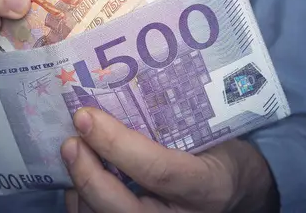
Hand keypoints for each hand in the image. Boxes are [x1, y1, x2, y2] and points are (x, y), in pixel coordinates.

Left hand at [60, 108, 277, 212]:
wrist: (235, 191)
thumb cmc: (219, 154)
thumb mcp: (209, 134)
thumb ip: (167, 124)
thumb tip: (110, 103)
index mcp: (206, 186)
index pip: (156, 170)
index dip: (115, 144)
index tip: (86, 117)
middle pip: (121, 208)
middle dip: (87, 174)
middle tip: (70, 142)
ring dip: (80, 189)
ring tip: (73, 157)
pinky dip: (83, 204)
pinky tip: (79, 179)